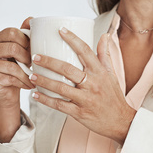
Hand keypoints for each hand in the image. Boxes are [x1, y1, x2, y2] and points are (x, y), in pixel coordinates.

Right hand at [0, 18, 34, 141]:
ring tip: (33, 77)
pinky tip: (28, 84)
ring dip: (27, 73)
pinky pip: (10, 78)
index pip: (12, 32)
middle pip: (12, 47)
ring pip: (12, 65)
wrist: (7, 92)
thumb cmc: (16, 69)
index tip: (32, 49)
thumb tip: (31, 19)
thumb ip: (25, 34)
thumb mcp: (22, 50)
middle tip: (33, 64)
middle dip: (27, 57)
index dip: (26, 41)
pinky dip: (23, 82)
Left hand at [29, 28, 136, 144]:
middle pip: (68, 69)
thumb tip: (104, 35)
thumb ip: (105, 55)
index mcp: (100, 72)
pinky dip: (46, 100)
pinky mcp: (79, 113)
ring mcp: (85, 99)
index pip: (85, 51)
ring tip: (31, 76)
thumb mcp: (112, 74)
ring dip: (44, 81)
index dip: (73, 39)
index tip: (60, 30)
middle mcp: (93, 84)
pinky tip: (36, 95)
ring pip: (61, 88)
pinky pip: (60, 105)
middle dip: (49, 62)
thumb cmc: (114, 97)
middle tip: (35, 57)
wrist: (121, 122)